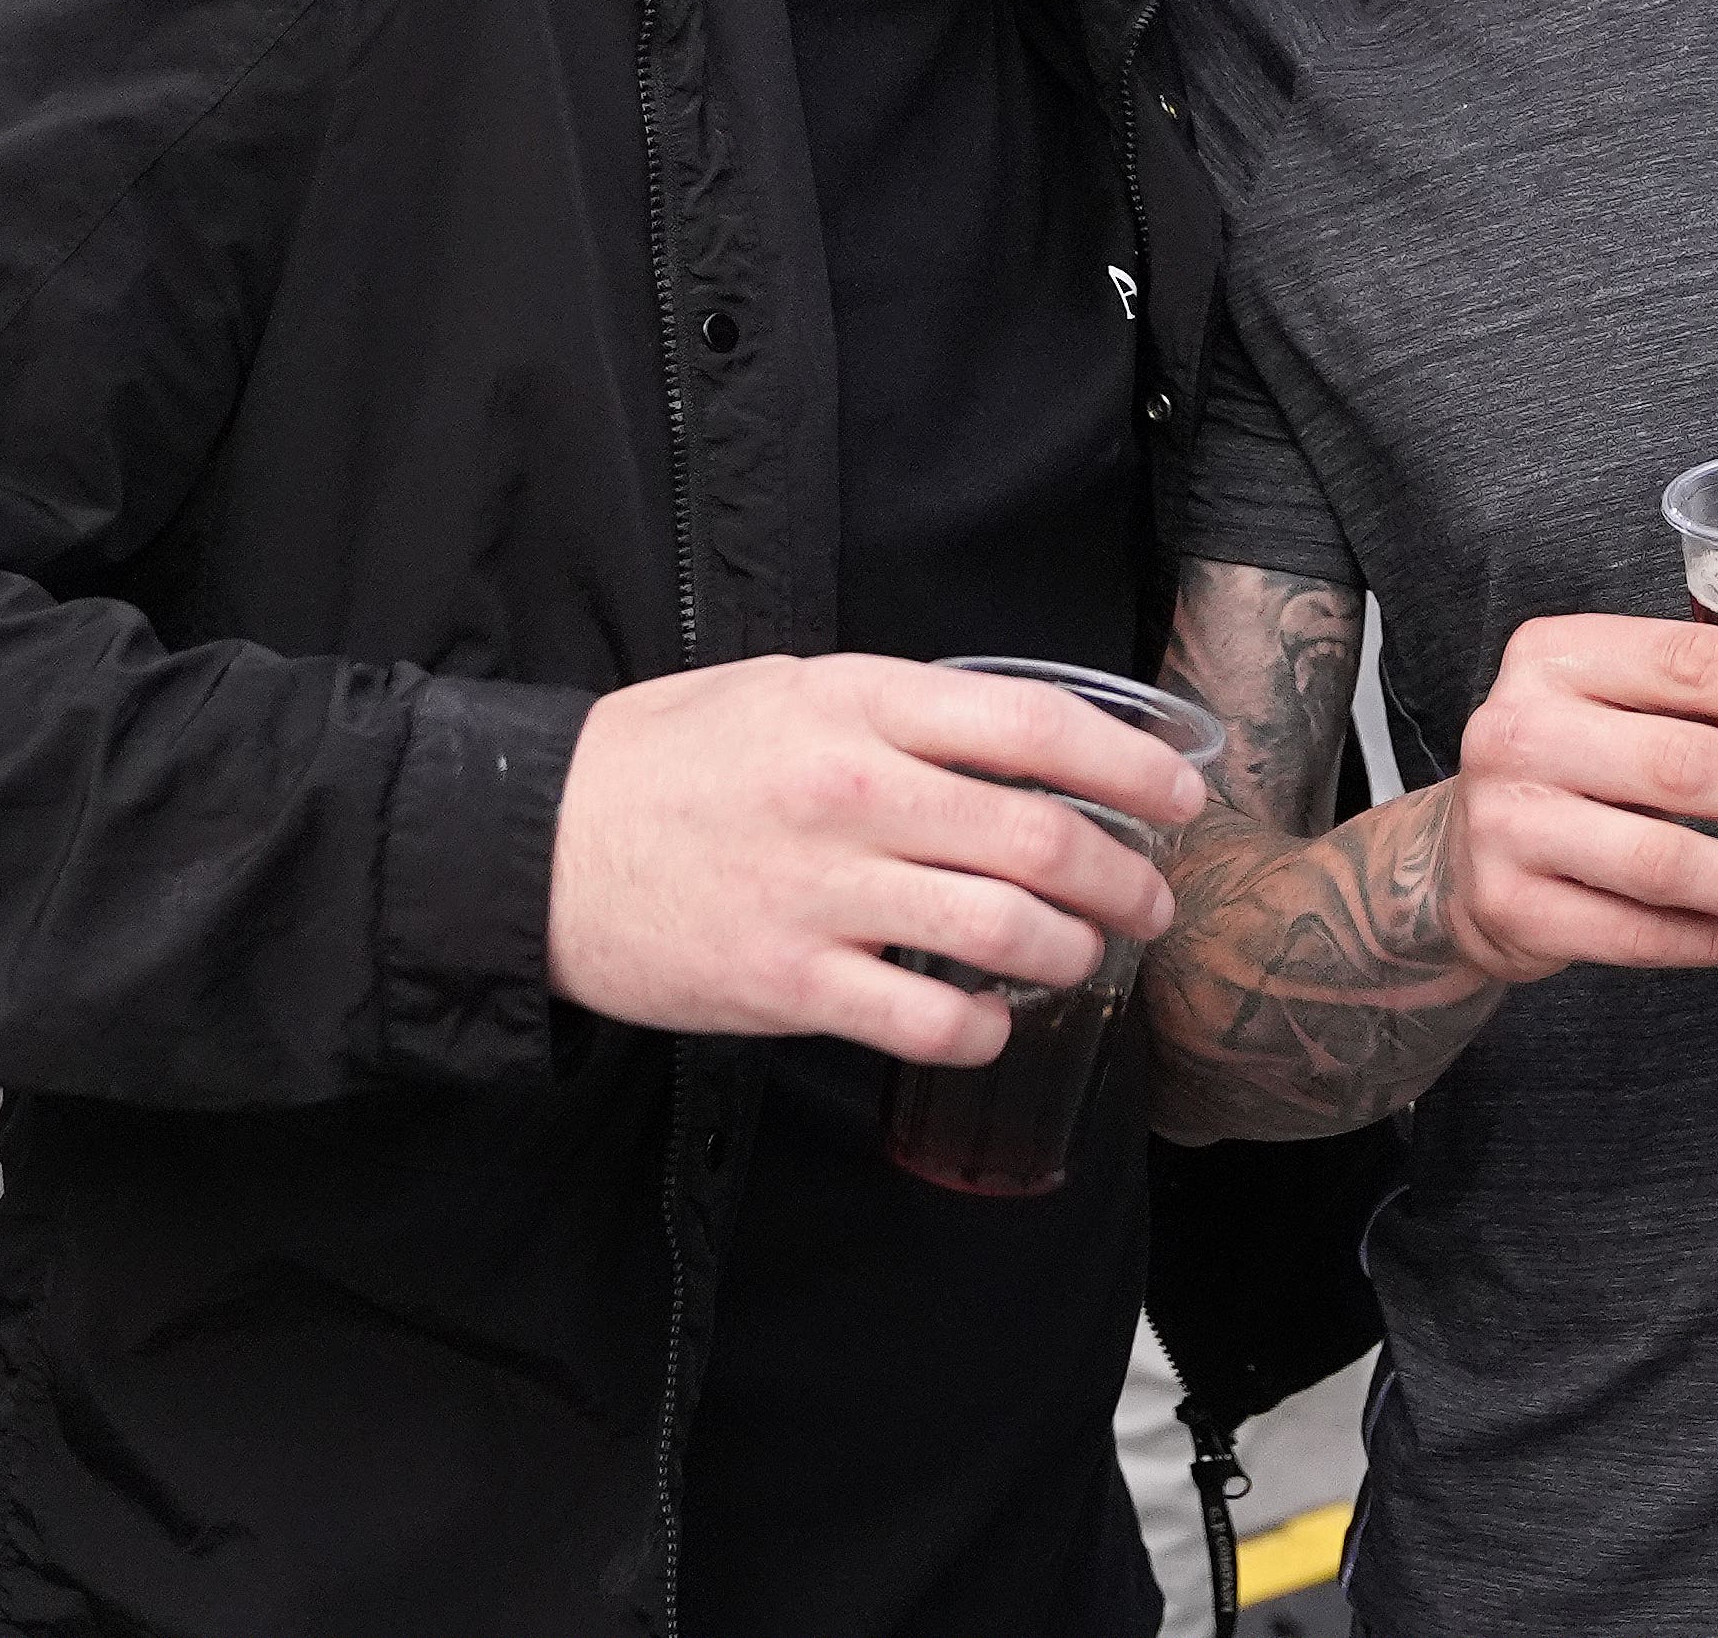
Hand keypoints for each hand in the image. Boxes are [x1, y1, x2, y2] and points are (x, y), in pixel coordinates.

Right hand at [545, 654, 1209, 1064]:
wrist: (537, 845)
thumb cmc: (664, 760)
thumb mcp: (786, 690)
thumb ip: (896, 713)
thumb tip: (1007, 739)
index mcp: (858, 705)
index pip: (1036, 726)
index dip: (1130, 764)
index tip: (1181, 792)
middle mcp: (853, 793)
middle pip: (1040, 837)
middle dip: (1124, 874)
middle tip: (1153, 898)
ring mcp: (824, 893)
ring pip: (1004, 931)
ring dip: (1071, 950)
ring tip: (1084, 955)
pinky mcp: (790, 982)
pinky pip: (927, 1019)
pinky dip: (983, 1028)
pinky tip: (995, 1020)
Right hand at [1427, 614, 1717, 981]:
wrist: (1457, 856)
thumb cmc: (1569, 766)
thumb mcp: (1608, 700)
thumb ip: (1695, 698)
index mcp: (1554, 655)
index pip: (1689, 660)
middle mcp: (1517, 730)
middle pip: (1685, 762)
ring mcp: (1505, 822)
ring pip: (1663, 859)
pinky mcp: (1509, 905)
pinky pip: (1635, 933)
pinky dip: (1709, 938)